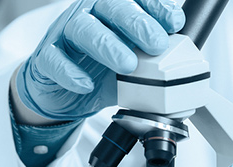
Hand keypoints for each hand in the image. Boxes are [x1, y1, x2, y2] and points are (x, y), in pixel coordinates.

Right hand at [15, 0, 184, 120]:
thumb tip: (185, 69)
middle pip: (111, 6)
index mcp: (112, 10)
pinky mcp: (46, 58)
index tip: (175, 24)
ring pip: (82, 28)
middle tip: (156, 44)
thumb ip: (154, 60)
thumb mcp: (133, 64)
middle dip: (137, 23)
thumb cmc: (100, 70)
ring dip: (108, 45)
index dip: (156, 7)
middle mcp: (89, 14)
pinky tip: (86, 83)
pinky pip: (54, 59)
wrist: (63, 92)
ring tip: (128, 65)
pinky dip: (70, 72)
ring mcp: (65, 33)